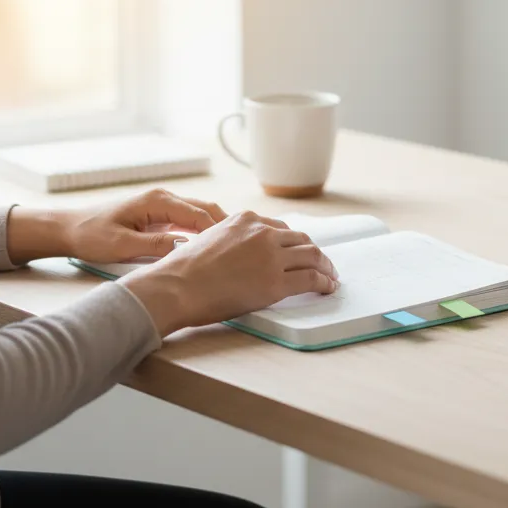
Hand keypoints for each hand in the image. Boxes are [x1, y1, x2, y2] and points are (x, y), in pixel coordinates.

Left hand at [6, 189, 225, 265]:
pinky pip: (189, 221)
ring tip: (235, 247)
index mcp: (157, 201)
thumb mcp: (122, 245)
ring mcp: (162, 206)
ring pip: (200, 214)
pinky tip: (213, 247)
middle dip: (226, 226)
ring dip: (216, 228)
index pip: (199, 214)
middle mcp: (164, 199)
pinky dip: (203, 231)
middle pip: (206, 209)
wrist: (69, 229)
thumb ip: (155, 246)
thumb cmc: (91, 235)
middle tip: (246, 245)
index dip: (220, 231)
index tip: (237, 246)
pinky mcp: (159, 216)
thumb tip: (185, 248)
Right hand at [120, 210, 338, 336]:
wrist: (176, 286)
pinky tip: (328, 287)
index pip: (281, 228)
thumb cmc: (183, 270)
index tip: (300, 250)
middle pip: (301, 239)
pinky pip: (311, 278)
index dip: (294, 242)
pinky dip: (324, 282)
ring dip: (326, 266)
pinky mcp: (276, 281)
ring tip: (330, 276)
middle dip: (315, 252)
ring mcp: (271, 256)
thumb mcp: (209, 238)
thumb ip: (232, 240)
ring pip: (312, 255)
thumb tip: (241, 254)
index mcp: (245, 220)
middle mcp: (262, 233)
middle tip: (323, 263)